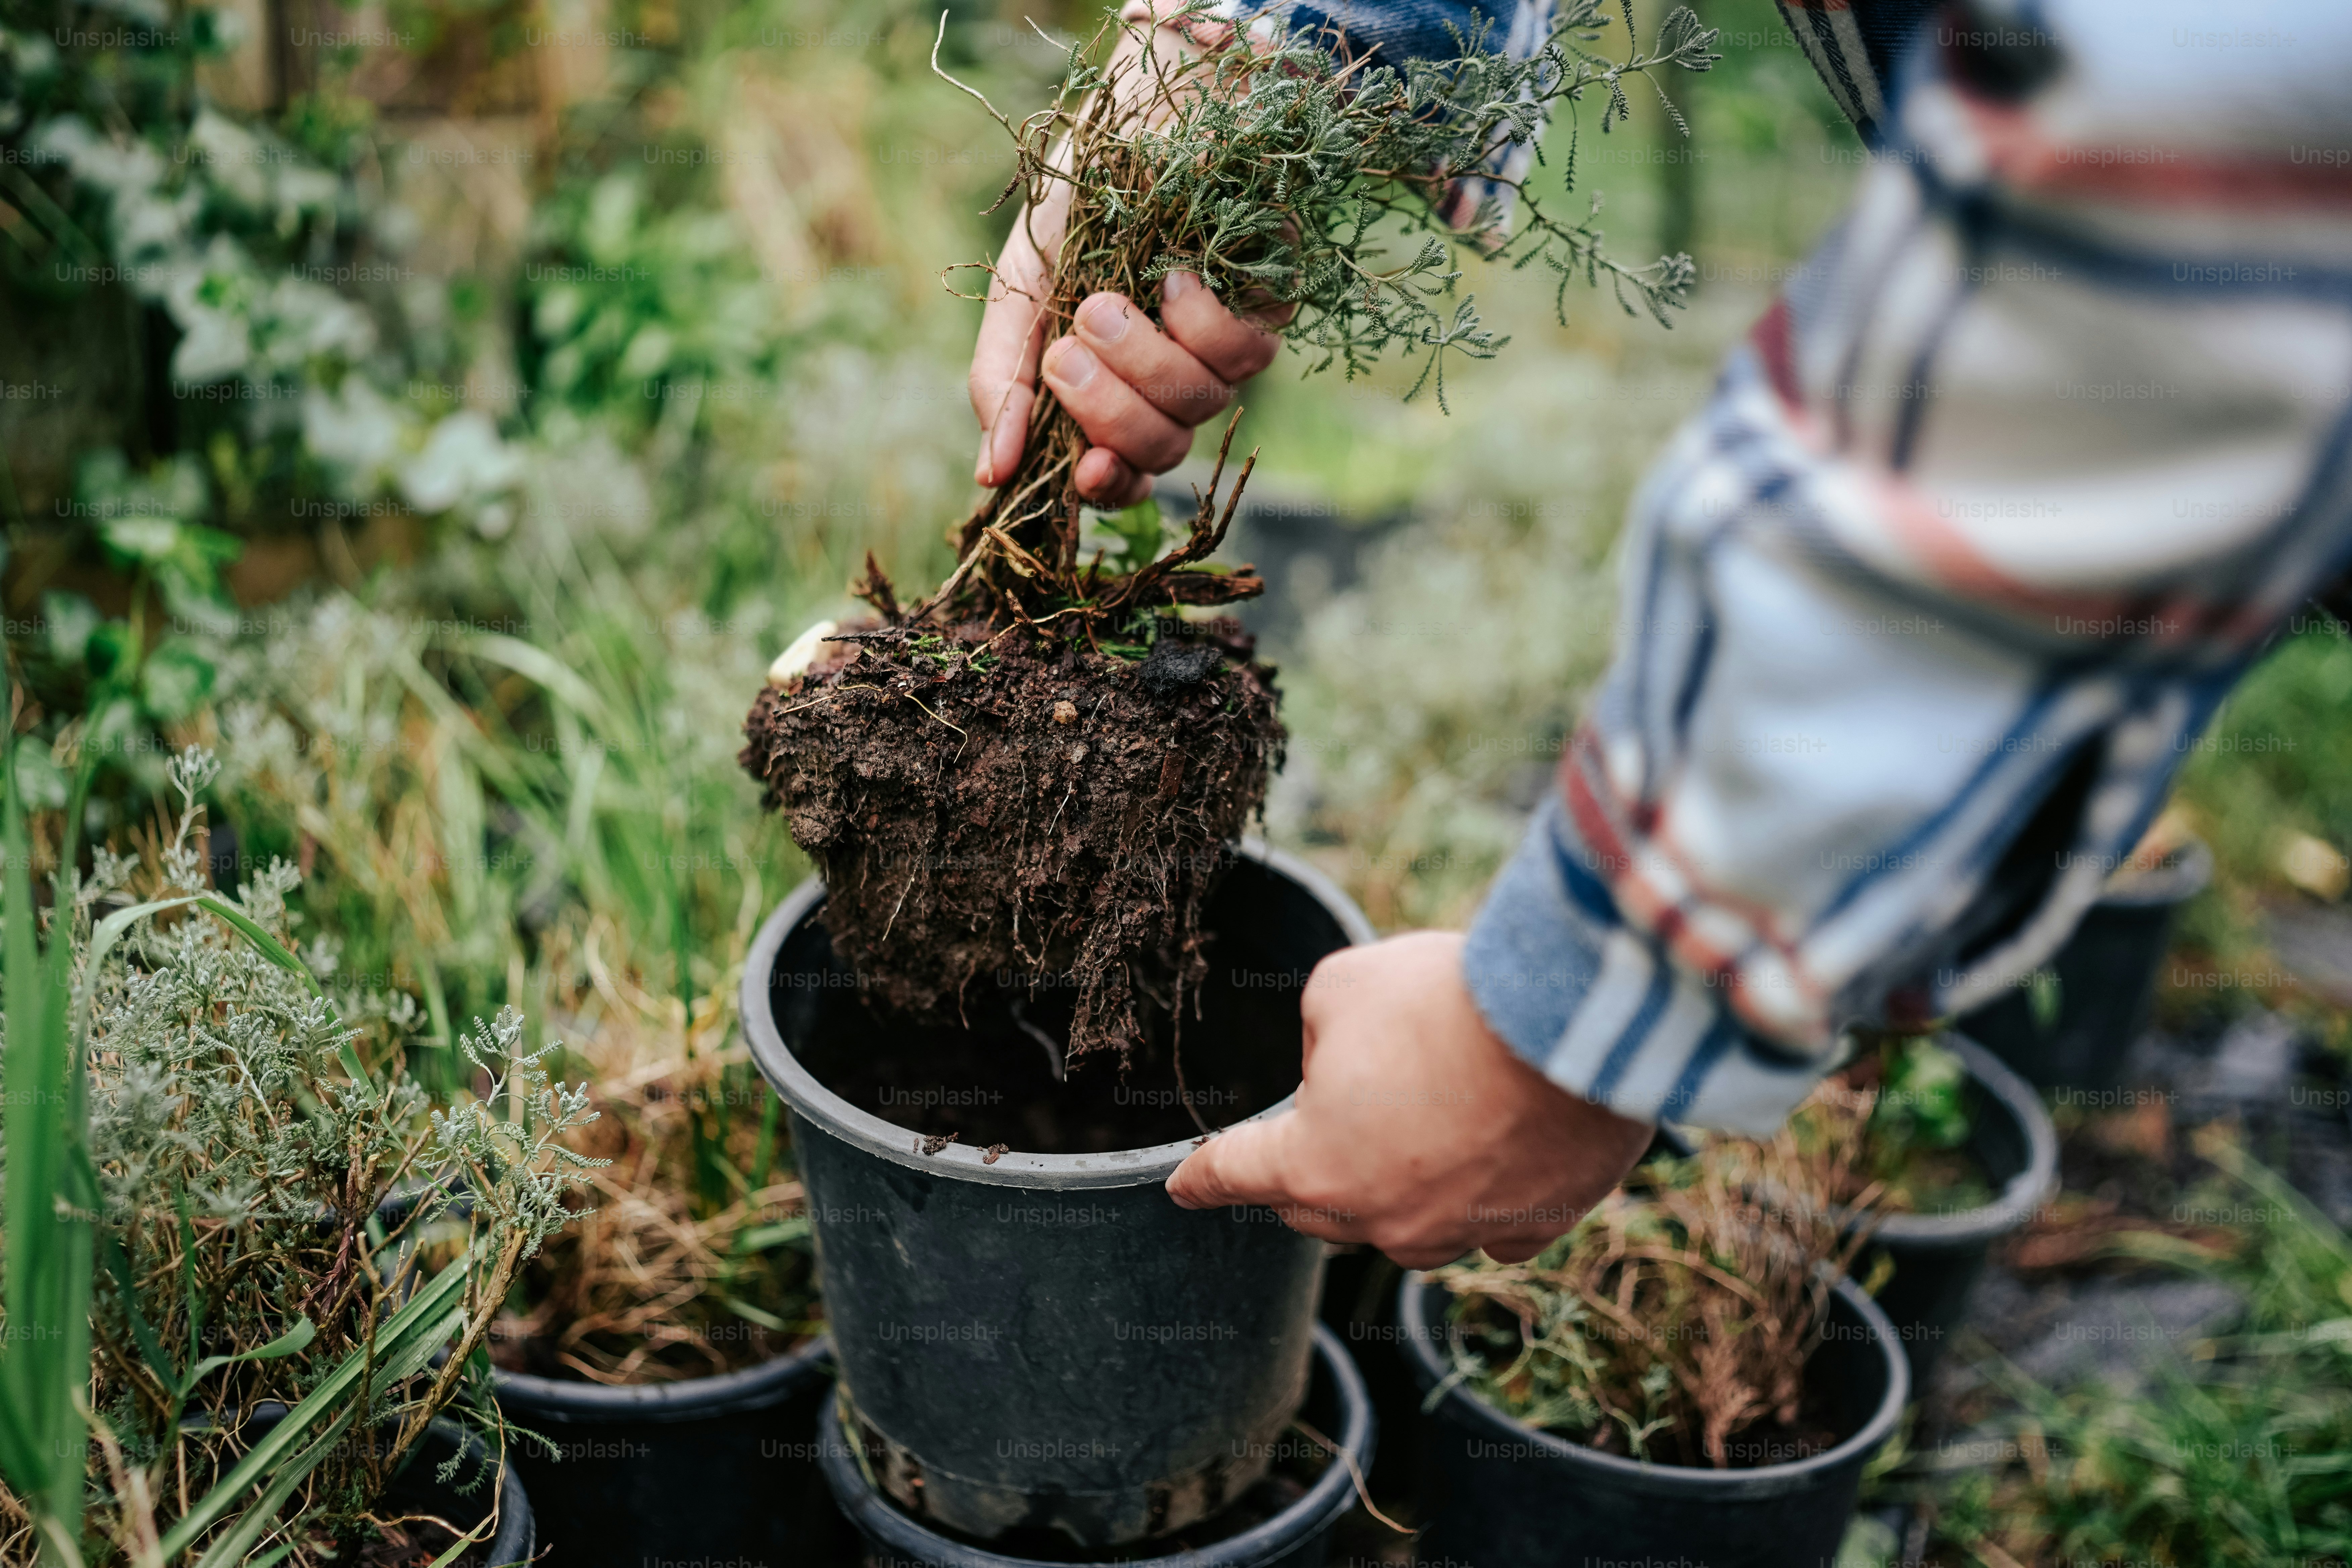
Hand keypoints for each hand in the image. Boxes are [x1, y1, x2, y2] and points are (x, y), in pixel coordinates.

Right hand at [966, 24, 1293, 505]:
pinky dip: (1201, 324)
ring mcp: (1222, 349)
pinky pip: (1246, 353)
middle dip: (1112, 413)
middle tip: (1068, 353)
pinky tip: (1174, 279)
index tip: (1089, 471)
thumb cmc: (1075, 205)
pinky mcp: (1270, 308)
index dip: (1113, 486)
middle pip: (1162, 448)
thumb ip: (1002, 380)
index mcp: (1112, 390)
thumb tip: (989, 475)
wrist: (1139, 113)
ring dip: (1144, 362)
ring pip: (1201, 404)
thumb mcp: (1021, 289)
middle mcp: (1171, 381)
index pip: (1125, 473)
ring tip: (1102, 303)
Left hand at [1165, 931, 1654, 1268]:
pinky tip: (1493, 1150)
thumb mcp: (1342, 988)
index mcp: (1315, 1163)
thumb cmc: (1445, 997)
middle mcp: (1382, 1217)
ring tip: (1426, 1120)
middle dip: (1307, 1170)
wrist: (1572, 1023)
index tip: (1182, 1188)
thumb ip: (1319, 1036)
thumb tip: (1341, 1068)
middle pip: (1316, 1207)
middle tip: (1330, 1116)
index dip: (1202, 1178)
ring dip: (1397, 1183)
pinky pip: (1488, 1229)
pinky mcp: (1532, 1228)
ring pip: (1403, 1224)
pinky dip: (1480, 1197)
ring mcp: (1460, 1233)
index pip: (1235, 1173)